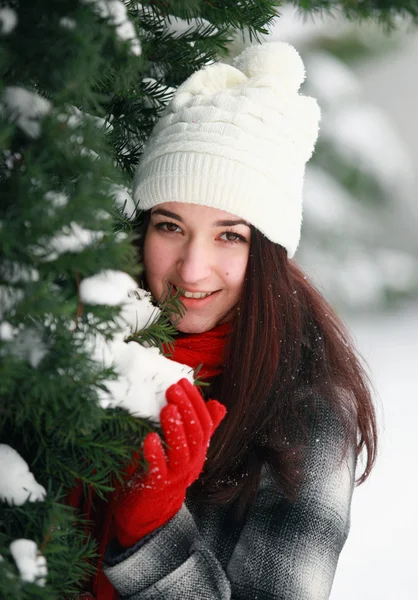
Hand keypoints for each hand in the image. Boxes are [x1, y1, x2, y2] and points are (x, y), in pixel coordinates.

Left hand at [112, 378, 225, 547]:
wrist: (149, 512)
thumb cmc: (166, 472)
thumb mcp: (185, 448)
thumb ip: (200, 427)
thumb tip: (218, 404)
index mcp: (198, 451)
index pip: (204, 423)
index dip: (196, 402)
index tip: (184, 381)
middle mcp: (192, 463)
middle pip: (195, 435)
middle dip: (186, 409)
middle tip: (173, 389)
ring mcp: (176, 477)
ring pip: (183, 452)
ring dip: (175, 430)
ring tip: (167, 409)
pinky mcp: (158, 487)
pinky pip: (160, 470)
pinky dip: (156, 454)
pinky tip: (149, 439)